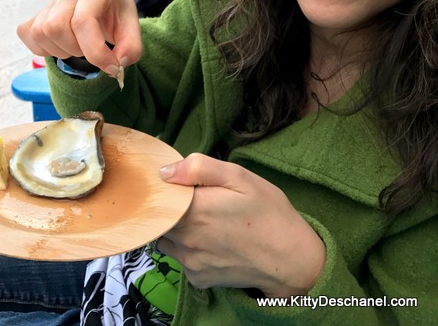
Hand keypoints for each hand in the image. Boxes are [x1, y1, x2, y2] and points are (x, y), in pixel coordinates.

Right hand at [17, 0, 141, 76]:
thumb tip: (117, 65)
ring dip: (61, 50)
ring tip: (77, 46)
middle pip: (56, 27)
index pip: (83, 21)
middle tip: (91, 49)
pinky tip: (61, 46)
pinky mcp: (35, 15)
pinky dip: (42, 49)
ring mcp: (49, 2)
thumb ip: (131, 48)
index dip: (95, 52)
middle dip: (76, 49)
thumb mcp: (132, 29)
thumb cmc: (116, 16)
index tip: (111, 67)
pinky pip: (28, 34)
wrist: (104, 8)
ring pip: (41, 33)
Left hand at [157, 154, 325, 294]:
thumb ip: (198, 168)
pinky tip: (210, 241)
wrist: (291, 259)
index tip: (175, 184)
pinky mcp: (197, 279)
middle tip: (192, 200)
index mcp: (193, 210)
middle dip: (168, 208)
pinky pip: (180, 259)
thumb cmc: (267, 212)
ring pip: (165, 240)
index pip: (156, 197)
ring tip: (201, 221)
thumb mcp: (239, 177)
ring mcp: (190, 262)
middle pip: (158, 219)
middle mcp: (186, 239)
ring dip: (174, 229)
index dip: (163, 188)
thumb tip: (164, 172)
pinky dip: (187, 249)